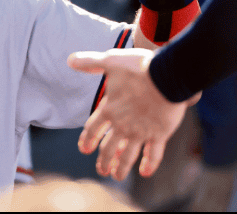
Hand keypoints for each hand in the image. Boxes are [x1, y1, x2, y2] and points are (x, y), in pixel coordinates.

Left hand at [67, 49, 200, 180]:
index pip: (93, 128)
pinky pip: (154, 153)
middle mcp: (122, 125)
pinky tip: (145, 173)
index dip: (87, 139)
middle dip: (104, 159)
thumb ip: (89, 62)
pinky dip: (149, 164)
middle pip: (109, 147)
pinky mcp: (159, 134)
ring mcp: (140, 131)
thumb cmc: (138, 67)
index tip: (84, 149)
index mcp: (109, 109)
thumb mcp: (110, 61)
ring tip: (116, 176)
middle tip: (101, 170)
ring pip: (128, 155)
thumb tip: (69, 60)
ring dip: (121, 167)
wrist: (167, 76)